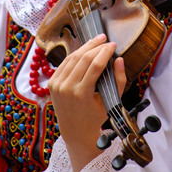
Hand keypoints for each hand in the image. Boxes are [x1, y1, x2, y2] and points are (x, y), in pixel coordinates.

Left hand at [48, 33, 125, 171]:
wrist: (75, 132)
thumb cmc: (95, 117)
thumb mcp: (111, 101)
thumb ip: (118, 80)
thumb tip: (119, 59)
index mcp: (81, 94)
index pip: (95, 65)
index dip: (105, 52)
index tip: (113, 45)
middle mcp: (66, 88)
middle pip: (83, 59)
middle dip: (96, 46)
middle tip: (105, 39)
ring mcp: (56, 85)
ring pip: (72, 58)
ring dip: (85, 47)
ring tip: (96, 40)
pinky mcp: (52, 83)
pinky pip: (64, 63)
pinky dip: (75, 54)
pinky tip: (84, 49)